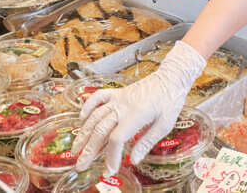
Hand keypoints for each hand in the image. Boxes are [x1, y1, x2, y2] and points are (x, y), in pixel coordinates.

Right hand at [73, 41, 204, 173]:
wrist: (171, 78)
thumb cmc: (170, 101)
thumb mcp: (165, 125)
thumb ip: (147, 142)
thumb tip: (134, 160)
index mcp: (137, 114)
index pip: (116, 138)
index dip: (111, 156)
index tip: (110, 169)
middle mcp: (123, 105)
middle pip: (101, 129)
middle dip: (89, 150)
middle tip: (81, 165)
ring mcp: (118, 98)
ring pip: (95, 116)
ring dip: (84, 133)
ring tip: (76, 149)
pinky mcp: (117, 92)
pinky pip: (98, 97)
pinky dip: (87, 106)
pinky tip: (81, 119)